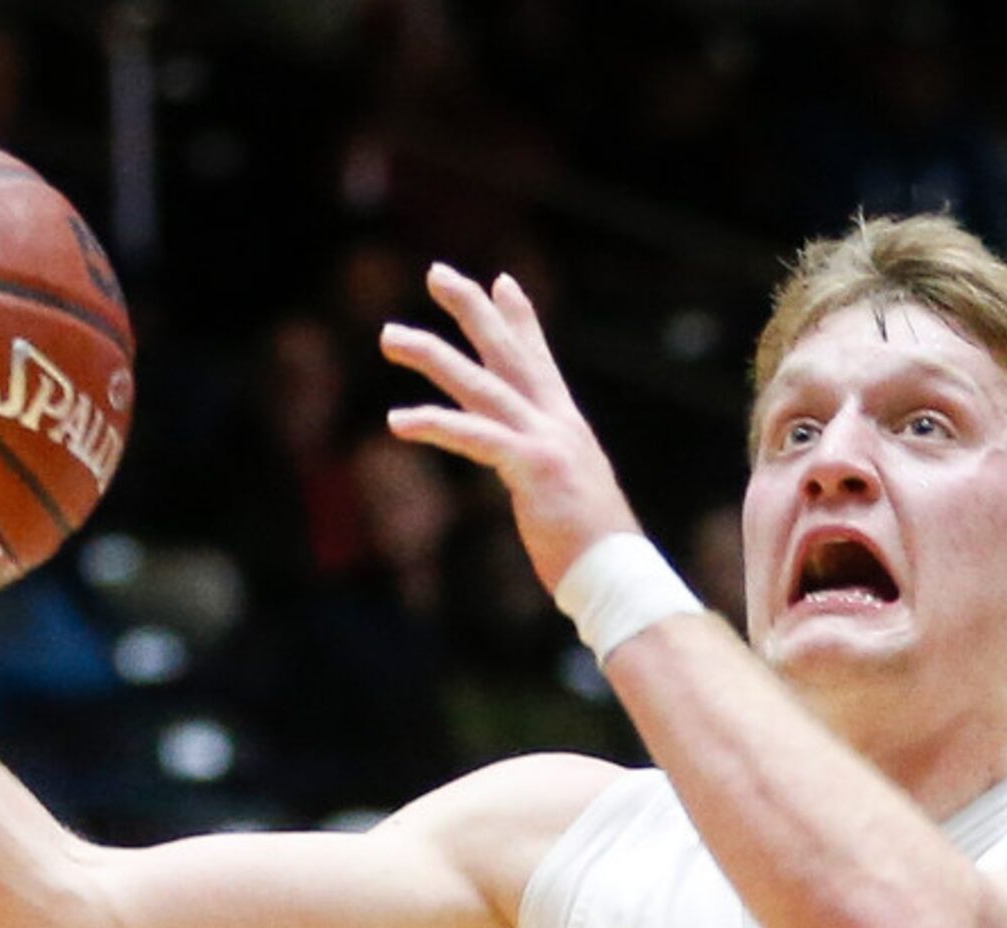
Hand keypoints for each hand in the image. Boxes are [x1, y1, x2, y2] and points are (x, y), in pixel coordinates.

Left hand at [382, 265, 638, 591]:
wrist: (617, 577)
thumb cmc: (593, 551)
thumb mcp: (571, 496)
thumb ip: (550, 472)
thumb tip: (540, 476)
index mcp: (567, 429)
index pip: (540, 361)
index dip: (520, 320)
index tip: (500, 281)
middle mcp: (558, 424)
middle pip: (508, 353)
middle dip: (472, 309)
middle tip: (437, 272)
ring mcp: (547, 442)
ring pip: (481, 384)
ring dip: (431, 355)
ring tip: (389, 335)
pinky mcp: (533, 468)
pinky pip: (474, 437)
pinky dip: (434, 425)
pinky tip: (397, 420)